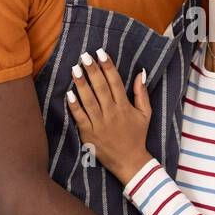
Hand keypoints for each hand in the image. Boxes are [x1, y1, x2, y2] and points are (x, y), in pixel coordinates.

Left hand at [66, 48, 152, 184]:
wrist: (130, 162)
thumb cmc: (137, 136)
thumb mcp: (145, 114)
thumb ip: (142, 93)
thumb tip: (141, 73)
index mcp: (125, 107)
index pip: (115, 82)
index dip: (108, 66)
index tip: (101, 53)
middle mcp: (112, 113)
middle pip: (100, 87)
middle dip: (92, 70)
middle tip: (85, 55)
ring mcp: (99, 124)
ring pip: (89, 100)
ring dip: (81, 84)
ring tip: (75, 68)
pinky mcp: (89, 134)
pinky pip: (80, 117)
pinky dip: (74, 106)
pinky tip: (68, 93)